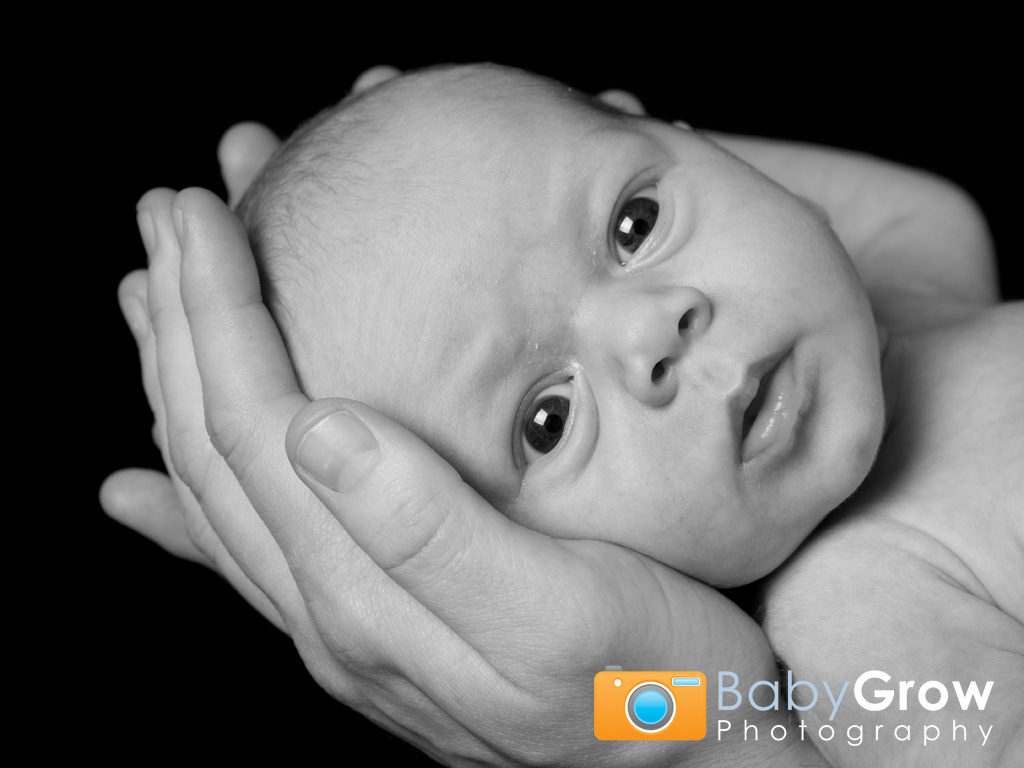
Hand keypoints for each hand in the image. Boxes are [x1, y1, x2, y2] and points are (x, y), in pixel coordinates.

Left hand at [147, 184, 823, 766]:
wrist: (692, 762)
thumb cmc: (649, 687)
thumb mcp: (559, 614)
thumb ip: (432, 536)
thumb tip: (318, 431)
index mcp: (366, 595)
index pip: (254, 429)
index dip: (218, 316)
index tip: (203, 215)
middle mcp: (332, 610)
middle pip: (217, 445)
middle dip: (182, 320)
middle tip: (168, 213)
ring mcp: (344, 618)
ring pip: (222, 484)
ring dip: (180, 379)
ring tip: (150, 298)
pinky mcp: (374, 619)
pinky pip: (247, 551)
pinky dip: (181, 507)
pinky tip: (137, 493)